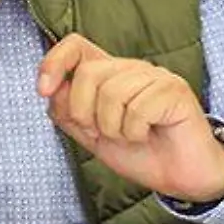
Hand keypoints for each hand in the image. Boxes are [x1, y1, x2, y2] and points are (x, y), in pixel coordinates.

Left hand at [38, 34, 223, 202]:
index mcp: (109, 74)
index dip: (54, 62)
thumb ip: (68, 112)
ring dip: (113, 128)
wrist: (180, 177)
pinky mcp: (175, 89)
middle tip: (103, 133)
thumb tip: (50, 89)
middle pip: (89, 73)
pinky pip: (138, 109)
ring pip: (112, 92)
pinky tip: (147, 135)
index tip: (43, 90)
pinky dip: (135, 133)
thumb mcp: (92, 134)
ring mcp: (155, 76)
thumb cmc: (140, 151)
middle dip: (85, 112)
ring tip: (130, 136)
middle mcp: (131, 68)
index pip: (75, 46)